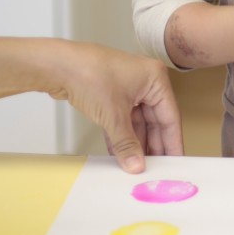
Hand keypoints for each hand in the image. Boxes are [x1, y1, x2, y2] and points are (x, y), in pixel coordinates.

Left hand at [50, 45, 183, 172]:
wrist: (58, 65)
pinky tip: (120, 155)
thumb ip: (127, 144)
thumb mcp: (114, 115)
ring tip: (137, 166)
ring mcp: (127, 88)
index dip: (172, 142)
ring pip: (137, 122)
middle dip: (153, 145)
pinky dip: (121, 136)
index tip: (176, 162)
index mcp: (155, 79)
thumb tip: (136, 165)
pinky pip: (122, 120)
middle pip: (154, 121)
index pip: (170, 117)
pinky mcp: (111, 95)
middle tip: (156, 169)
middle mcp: (145, 82)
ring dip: (135, 143)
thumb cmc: (90, 75)